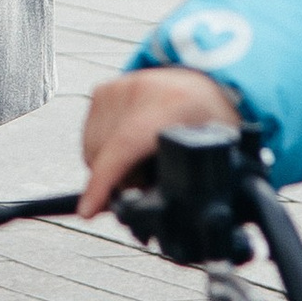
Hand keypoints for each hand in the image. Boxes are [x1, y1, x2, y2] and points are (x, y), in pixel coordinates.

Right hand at [79, 64, 238, 216]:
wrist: (205, 85)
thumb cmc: (210, 123)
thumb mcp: (211, 155)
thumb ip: (187, 184)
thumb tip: (148, 214)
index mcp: (174, 106)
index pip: (127, 143)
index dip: (106, 179)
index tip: (90, 209)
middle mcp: (141, 90)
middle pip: (105, 153)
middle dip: (118, 183)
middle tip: (143, 187)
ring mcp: (119, 88)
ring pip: (93, 148)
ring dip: (108, 167)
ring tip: (139, 166)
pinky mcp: (104, 90)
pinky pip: (90, 135)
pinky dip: (104, 151)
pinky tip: (128, 149)